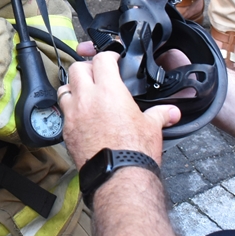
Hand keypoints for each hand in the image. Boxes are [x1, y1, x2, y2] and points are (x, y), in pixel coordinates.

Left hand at [58, 52, 179, 165]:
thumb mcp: (152, 128)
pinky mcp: (66, 132)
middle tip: (96, 74)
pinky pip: (63, 113)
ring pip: (64, 89)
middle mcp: (87, 99)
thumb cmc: (134, 152)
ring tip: (84, 94)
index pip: (102, 60)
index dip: (108, 57)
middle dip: (87, 68)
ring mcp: (73, 115)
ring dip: (73, 88)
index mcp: (109, 91)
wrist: (118, 178)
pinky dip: (69, 111)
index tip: (113, 61)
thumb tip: (171, 112)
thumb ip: (160, 115)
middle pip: (77, 69)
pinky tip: (80, 117)